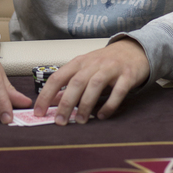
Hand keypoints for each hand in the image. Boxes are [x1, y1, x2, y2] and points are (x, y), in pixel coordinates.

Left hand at [34, 38, 148, 124]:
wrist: (134, 49)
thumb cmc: (105, 62)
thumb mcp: (84, 70)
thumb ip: (69, 85)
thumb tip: (51, 102)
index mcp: (80, 62)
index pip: (58, 77)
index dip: (46, 95)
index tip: (38, 112)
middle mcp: (94, 63)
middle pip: (76, 82)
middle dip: (65, 103)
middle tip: (59, 122)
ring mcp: (112, 68)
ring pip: (95, 85)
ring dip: (85, 105)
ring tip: (79, 121)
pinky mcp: (128, 75)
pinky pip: (118, 91)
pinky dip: (109, 105)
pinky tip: (102, 116)